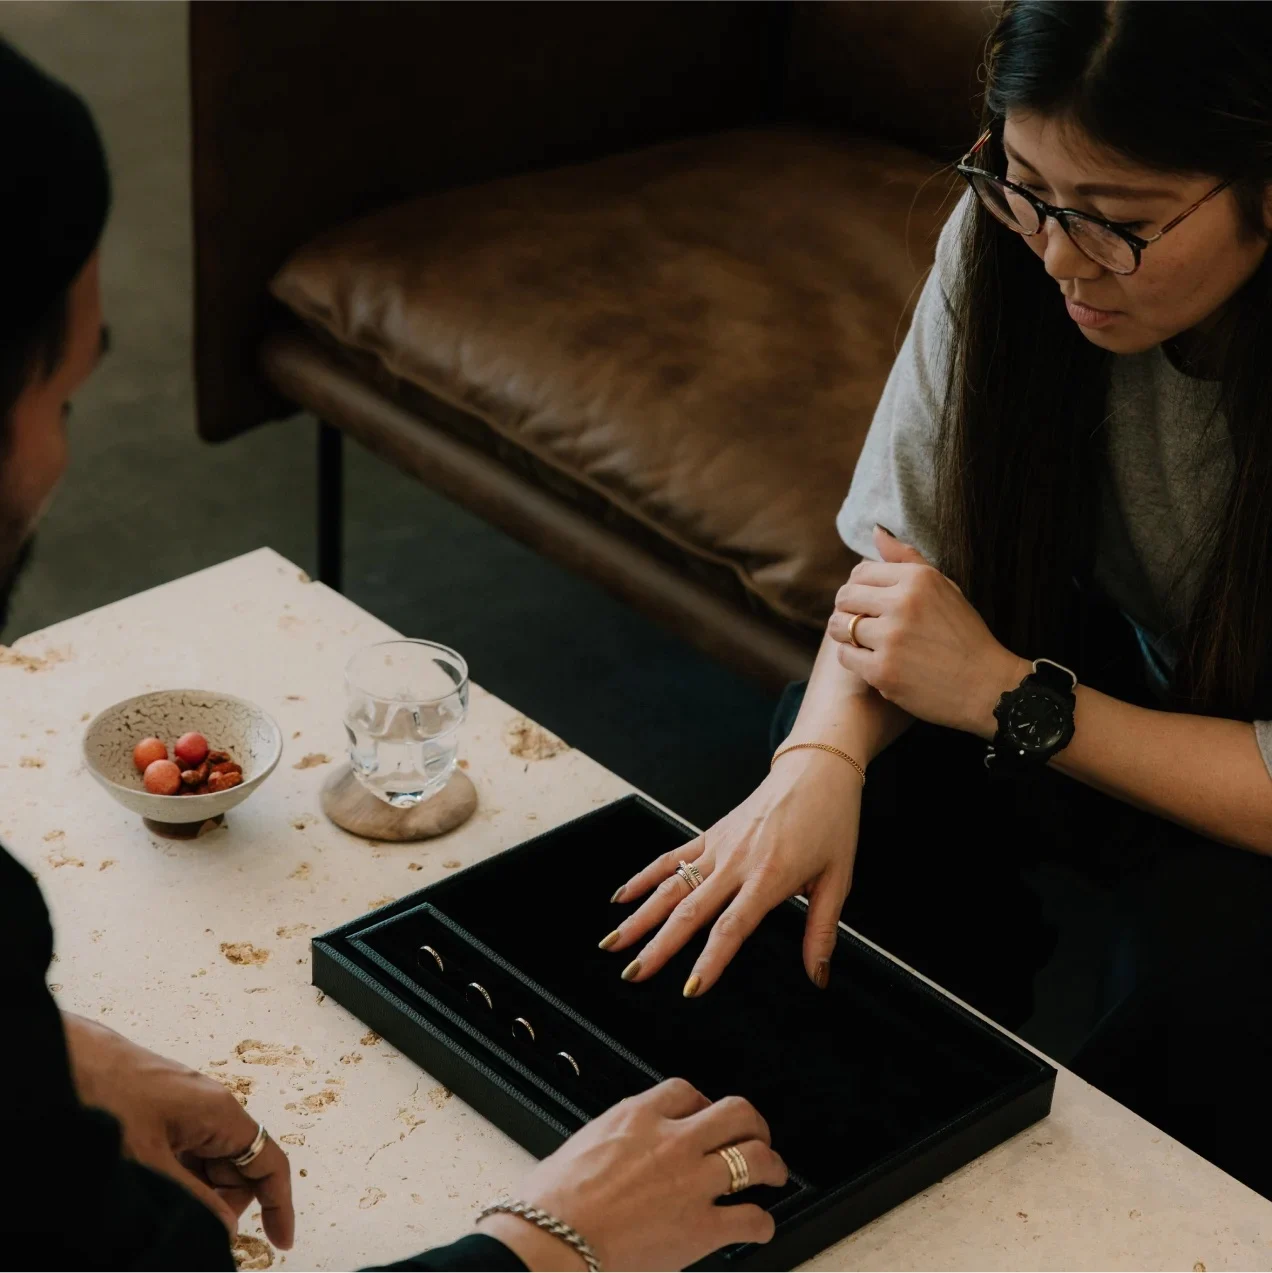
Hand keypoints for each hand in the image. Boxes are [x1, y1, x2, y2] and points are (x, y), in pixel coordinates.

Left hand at [62, 1013, 293, 1247]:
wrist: (69, 1057)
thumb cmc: (108, 1095)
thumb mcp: (150, 1159)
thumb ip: (193, 1196)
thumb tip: (227, 1226)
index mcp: (221, 1113)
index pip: (269, 1162)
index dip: (279, 1203)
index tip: (280, 1241)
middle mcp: (214, 1108)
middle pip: (239, 1168)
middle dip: (224, 1202)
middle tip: (190, 1227)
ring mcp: (191, 1109)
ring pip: (211, 1163)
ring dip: (197, 1191)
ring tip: (157, 1203)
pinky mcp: (168, 1111)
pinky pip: (189, 1152)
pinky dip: (179, 1178)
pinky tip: (150, 1187)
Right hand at [478, 1079, 786, 1270]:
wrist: (549, 1243)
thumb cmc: (551, 1204)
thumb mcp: (582, 1145)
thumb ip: (615, 1140)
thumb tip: (621, 1150)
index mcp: (637, 1116)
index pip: (685, 1090)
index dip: (702, 1102)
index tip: (704, 1114)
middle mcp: (672, 1141)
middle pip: (734, 1111)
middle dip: (752, 1122)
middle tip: (755, 1134)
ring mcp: (691, 1183)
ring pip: (755, 1157)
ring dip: (771, 1164)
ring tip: (773, 1172)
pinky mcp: (700, 1229)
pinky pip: (750, 1219)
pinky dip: (762, 1222)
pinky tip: (760, 1224)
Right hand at [602, 747, 862, 992]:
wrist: (816, 770)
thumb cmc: (831, 822)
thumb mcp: (839, 879)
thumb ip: (822, 930)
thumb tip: (817, 976)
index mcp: (769, 877)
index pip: (732, 927)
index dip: (710, 960)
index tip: (690, 988)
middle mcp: (736, 862)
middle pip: (689, 911)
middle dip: (657, 947)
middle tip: (632, 975)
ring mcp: (718, 846)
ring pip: (670, 886)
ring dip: (639, 916)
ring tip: (613, 943)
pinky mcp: (710, 834)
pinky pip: (670, 858)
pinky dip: (643, 877)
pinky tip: (621, 897)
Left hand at [828, 526, 1026, 736]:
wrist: (986, 686)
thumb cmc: (964, 635)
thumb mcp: (944, 588)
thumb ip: (907, 559)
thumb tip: (876, 531)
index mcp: (918, 579)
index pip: (861, 572)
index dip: (860, 589)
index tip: (871, 604)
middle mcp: (902, 603)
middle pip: (845, 597)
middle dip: (848, 610)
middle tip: (865, 624)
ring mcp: (891, 638)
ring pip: (839, 626)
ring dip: (847, 634)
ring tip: (866, 642)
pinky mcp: (882, 670)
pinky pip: (845, 656)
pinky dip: (854, 659)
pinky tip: (873, 661)